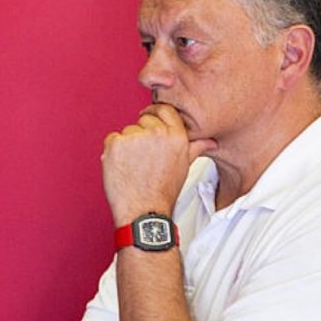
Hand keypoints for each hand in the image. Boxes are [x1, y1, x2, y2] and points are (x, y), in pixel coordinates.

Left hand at [102, 103, 216, 224]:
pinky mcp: (116, 143)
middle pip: (143, 120)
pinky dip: (113, 151)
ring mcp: (135, 137)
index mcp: (176, 136)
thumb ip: (196, 148)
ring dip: (127, 145)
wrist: (144, 210)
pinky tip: (123, 166)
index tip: (149, 119)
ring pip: (127, 131)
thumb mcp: (185, 167)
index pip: (164, 109)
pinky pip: (111, 139)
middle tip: (143, 158)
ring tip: (134, 166)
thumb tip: (209, 142)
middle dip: (141, 135)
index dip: (155, 114)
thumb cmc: (163, 192)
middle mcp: (157, 133)